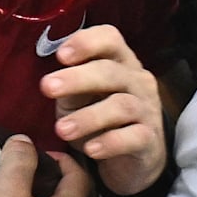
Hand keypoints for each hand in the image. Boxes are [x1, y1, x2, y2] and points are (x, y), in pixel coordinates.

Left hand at [41, 24, 167, 194]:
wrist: (132, 157)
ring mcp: (146, 109)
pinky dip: (111, 142)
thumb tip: (50, 82)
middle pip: (110, 71)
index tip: (60, 55)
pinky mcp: (149, 138)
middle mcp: (137, 80)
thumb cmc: (101, 120)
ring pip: (121, 105)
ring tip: (62, 130)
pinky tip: (91, 149)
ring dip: (89, 117)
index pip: (110, 39)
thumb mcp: (80, 99)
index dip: (86, 42)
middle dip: (77, 78)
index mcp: (119, 62)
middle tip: (47, 88)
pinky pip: (134, 137)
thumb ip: (69, 87)